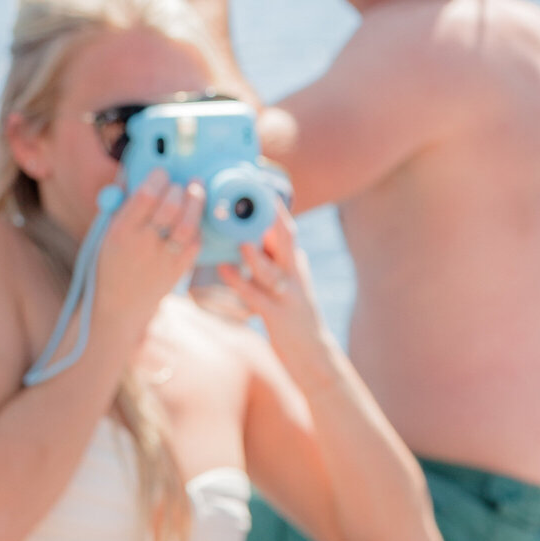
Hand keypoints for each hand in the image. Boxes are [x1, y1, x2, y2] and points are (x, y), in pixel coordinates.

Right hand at [93, 171, 202, 336]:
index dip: (158, 178)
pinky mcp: (178, 271)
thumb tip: (134, 172)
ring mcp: (163, 259)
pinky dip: (197, 227)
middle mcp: (143, 245)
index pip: (146, 195)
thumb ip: (120, 203)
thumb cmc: (111, 262)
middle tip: (181, 183)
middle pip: (170, 208)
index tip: (161, 173)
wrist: (119, 305)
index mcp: (121, 231)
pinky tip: (193, 219)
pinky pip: (195, 244)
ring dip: (196, 203)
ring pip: (187, 225)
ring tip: (196, 190)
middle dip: (179, 189)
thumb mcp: (106, 232)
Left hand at [216, 205, 326, 365]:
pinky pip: (256, 296)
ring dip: (255, 254)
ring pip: (271, 270)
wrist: (314, 358)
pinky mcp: (278, 317)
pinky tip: (224, 270)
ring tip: (240, 239)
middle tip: (254, 195)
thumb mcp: (290, 286)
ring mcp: (288, 296)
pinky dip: (240, 282)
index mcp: (295, 265)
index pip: (286, 230)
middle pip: (286, 240)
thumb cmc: (294, 321)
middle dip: (271, 217)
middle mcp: (294, 276)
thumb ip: (278, 264)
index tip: (257, 183)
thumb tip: (259, 241)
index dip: (273, 207)